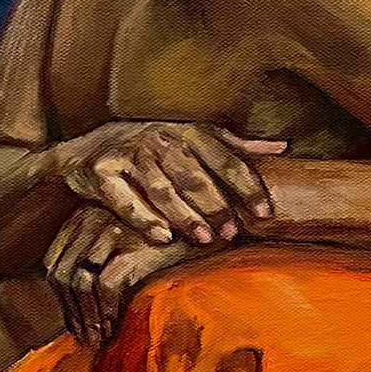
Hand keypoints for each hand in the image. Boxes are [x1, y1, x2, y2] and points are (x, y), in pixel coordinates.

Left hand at [44, 206, 193, 344]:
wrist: (218, 227)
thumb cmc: (176, 240)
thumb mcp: (131, 241)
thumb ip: (102, 259)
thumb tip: (75, 305)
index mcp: (87, 212)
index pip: (56, 260)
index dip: (62, 297)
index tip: (75, 322)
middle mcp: (94, 216)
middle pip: (63, 272)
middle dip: (72, 312)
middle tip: (86, 338)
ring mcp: (114, 229)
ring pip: (80, 283)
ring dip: (88, 318)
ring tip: (100, 339)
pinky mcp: (136, 245)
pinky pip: (107, 286)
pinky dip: (108, 312)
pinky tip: (117, 329)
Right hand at [54, 122, 284, 247]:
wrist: (87, 151)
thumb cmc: (153, 149)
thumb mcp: (194, 140)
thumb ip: (235, 147)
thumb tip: (283, 147)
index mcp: (188, 131)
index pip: (225, 159)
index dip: (247, 186)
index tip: (265, 213)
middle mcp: (159, 138)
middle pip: (194, 176)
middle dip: (216, 206)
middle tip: (232, 234)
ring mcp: (128, 154)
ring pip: (162, 189)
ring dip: (184, 216)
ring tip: (203, 240)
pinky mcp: (101, 172)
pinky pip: (124, 200)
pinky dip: (143, 219)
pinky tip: (162, 238)